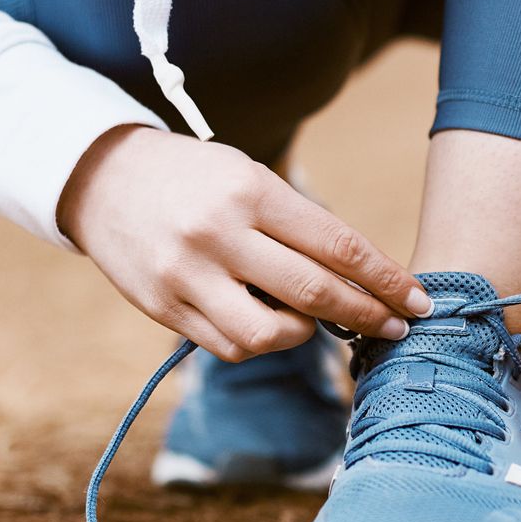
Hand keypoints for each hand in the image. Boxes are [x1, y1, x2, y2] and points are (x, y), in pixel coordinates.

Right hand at [59, 125, 431, 360]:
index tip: (417, 300)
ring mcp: (186, 276)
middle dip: (365, 315)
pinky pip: (228, 346)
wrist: (102, 179)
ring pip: (267, 335)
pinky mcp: (162, 308)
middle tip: (396, 327)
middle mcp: (218, 234)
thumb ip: (296, 224)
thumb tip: (358, 280)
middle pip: (313, 292)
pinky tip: (266, 323)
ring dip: (304, 335)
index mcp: (249, 191)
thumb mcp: (246, 175)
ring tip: (309, 320)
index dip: (385, 279)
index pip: (336, 245)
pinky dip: (259, 342)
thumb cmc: (193, 177)